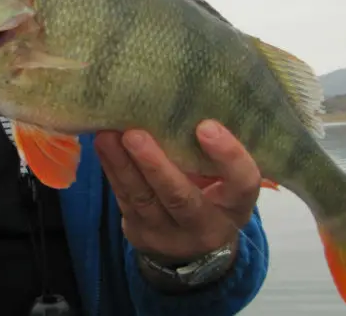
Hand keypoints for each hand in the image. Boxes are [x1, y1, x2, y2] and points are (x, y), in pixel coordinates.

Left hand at [94, 120, 261, 265]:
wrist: (191, 248)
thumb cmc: (212, 193)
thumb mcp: (224, 179)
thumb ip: (213, 152)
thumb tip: (186, 97)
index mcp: (235, 205)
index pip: (243, 183)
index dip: (228, 156)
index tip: (206, 126)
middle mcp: (206, 225)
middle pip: (181, 198)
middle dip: (156, 166)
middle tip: (135, 135)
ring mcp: (169, 234)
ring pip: (143, 200)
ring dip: (122, 165)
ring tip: (107, 135)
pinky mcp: (140, 233)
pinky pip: (124, 199)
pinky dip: (112, 170)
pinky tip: (102, 145)